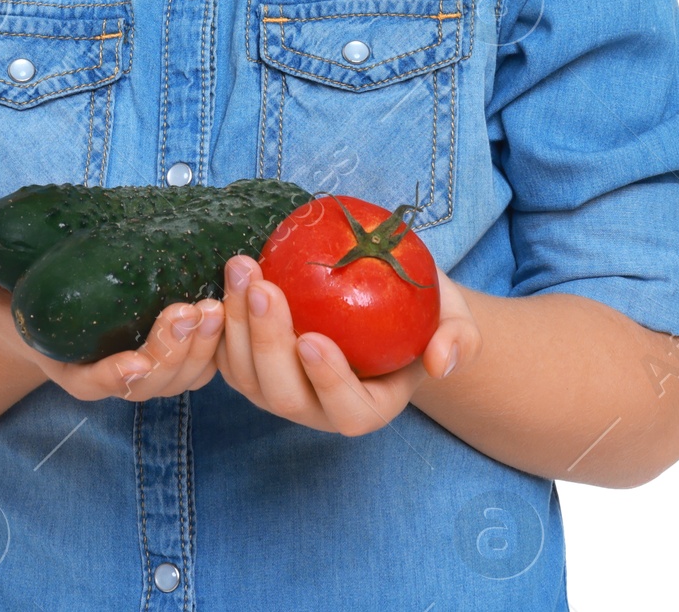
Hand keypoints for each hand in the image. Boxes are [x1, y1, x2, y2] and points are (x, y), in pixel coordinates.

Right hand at [0, 213, 224, 403]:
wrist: (34, 308)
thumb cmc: (6, 297)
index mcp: (71, 369)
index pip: (98, 385)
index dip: (118, 378)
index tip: (134, 364)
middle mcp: (114, 373)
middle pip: (155, 380)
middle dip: (178, 352)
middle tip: (194, 312)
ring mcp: (150, 360)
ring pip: (189, 370)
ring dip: (209, 345)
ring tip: (220, 303)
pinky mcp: (176, 342)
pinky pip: (208, 351)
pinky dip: (226, 332)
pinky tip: (238, 295)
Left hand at [215, 252, 481, 436]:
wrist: (384, 296)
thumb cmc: (422, 310)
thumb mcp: (455, 319)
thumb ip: (459, 339)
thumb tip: (442, 360)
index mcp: (370, 407)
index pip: (347, 410)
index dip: (328, 382)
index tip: (313, 339)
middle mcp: (319, 408)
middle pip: (284, 395)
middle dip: (268, 342)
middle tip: (262, 287)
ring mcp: (280, 389)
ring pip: (246, 376)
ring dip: (237, 325)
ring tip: (241, 268)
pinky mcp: (252, 364)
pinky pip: (225, 354)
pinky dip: (220, 322)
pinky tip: (224, 276)